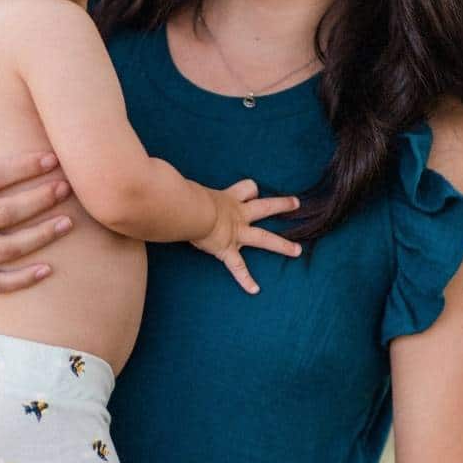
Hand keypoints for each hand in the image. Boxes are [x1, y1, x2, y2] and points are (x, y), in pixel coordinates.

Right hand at [191, 178, 301, 292]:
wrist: (191, 212)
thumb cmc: (187, 198)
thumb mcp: (192, 187)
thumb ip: (187, 186)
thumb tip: (165, 173)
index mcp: (228, 198)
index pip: (247, 188)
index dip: (251, 190)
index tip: (252, 191)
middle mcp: (237, 215)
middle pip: (265, 207)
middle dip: (282, 205)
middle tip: (296, 204)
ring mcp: (236, 233)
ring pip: (265, 238)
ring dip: (282, 245)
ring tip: (297, 251)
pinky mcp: (227, 250)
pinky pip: (239, 267)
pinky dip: (246, 280)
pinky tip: (255, 290)